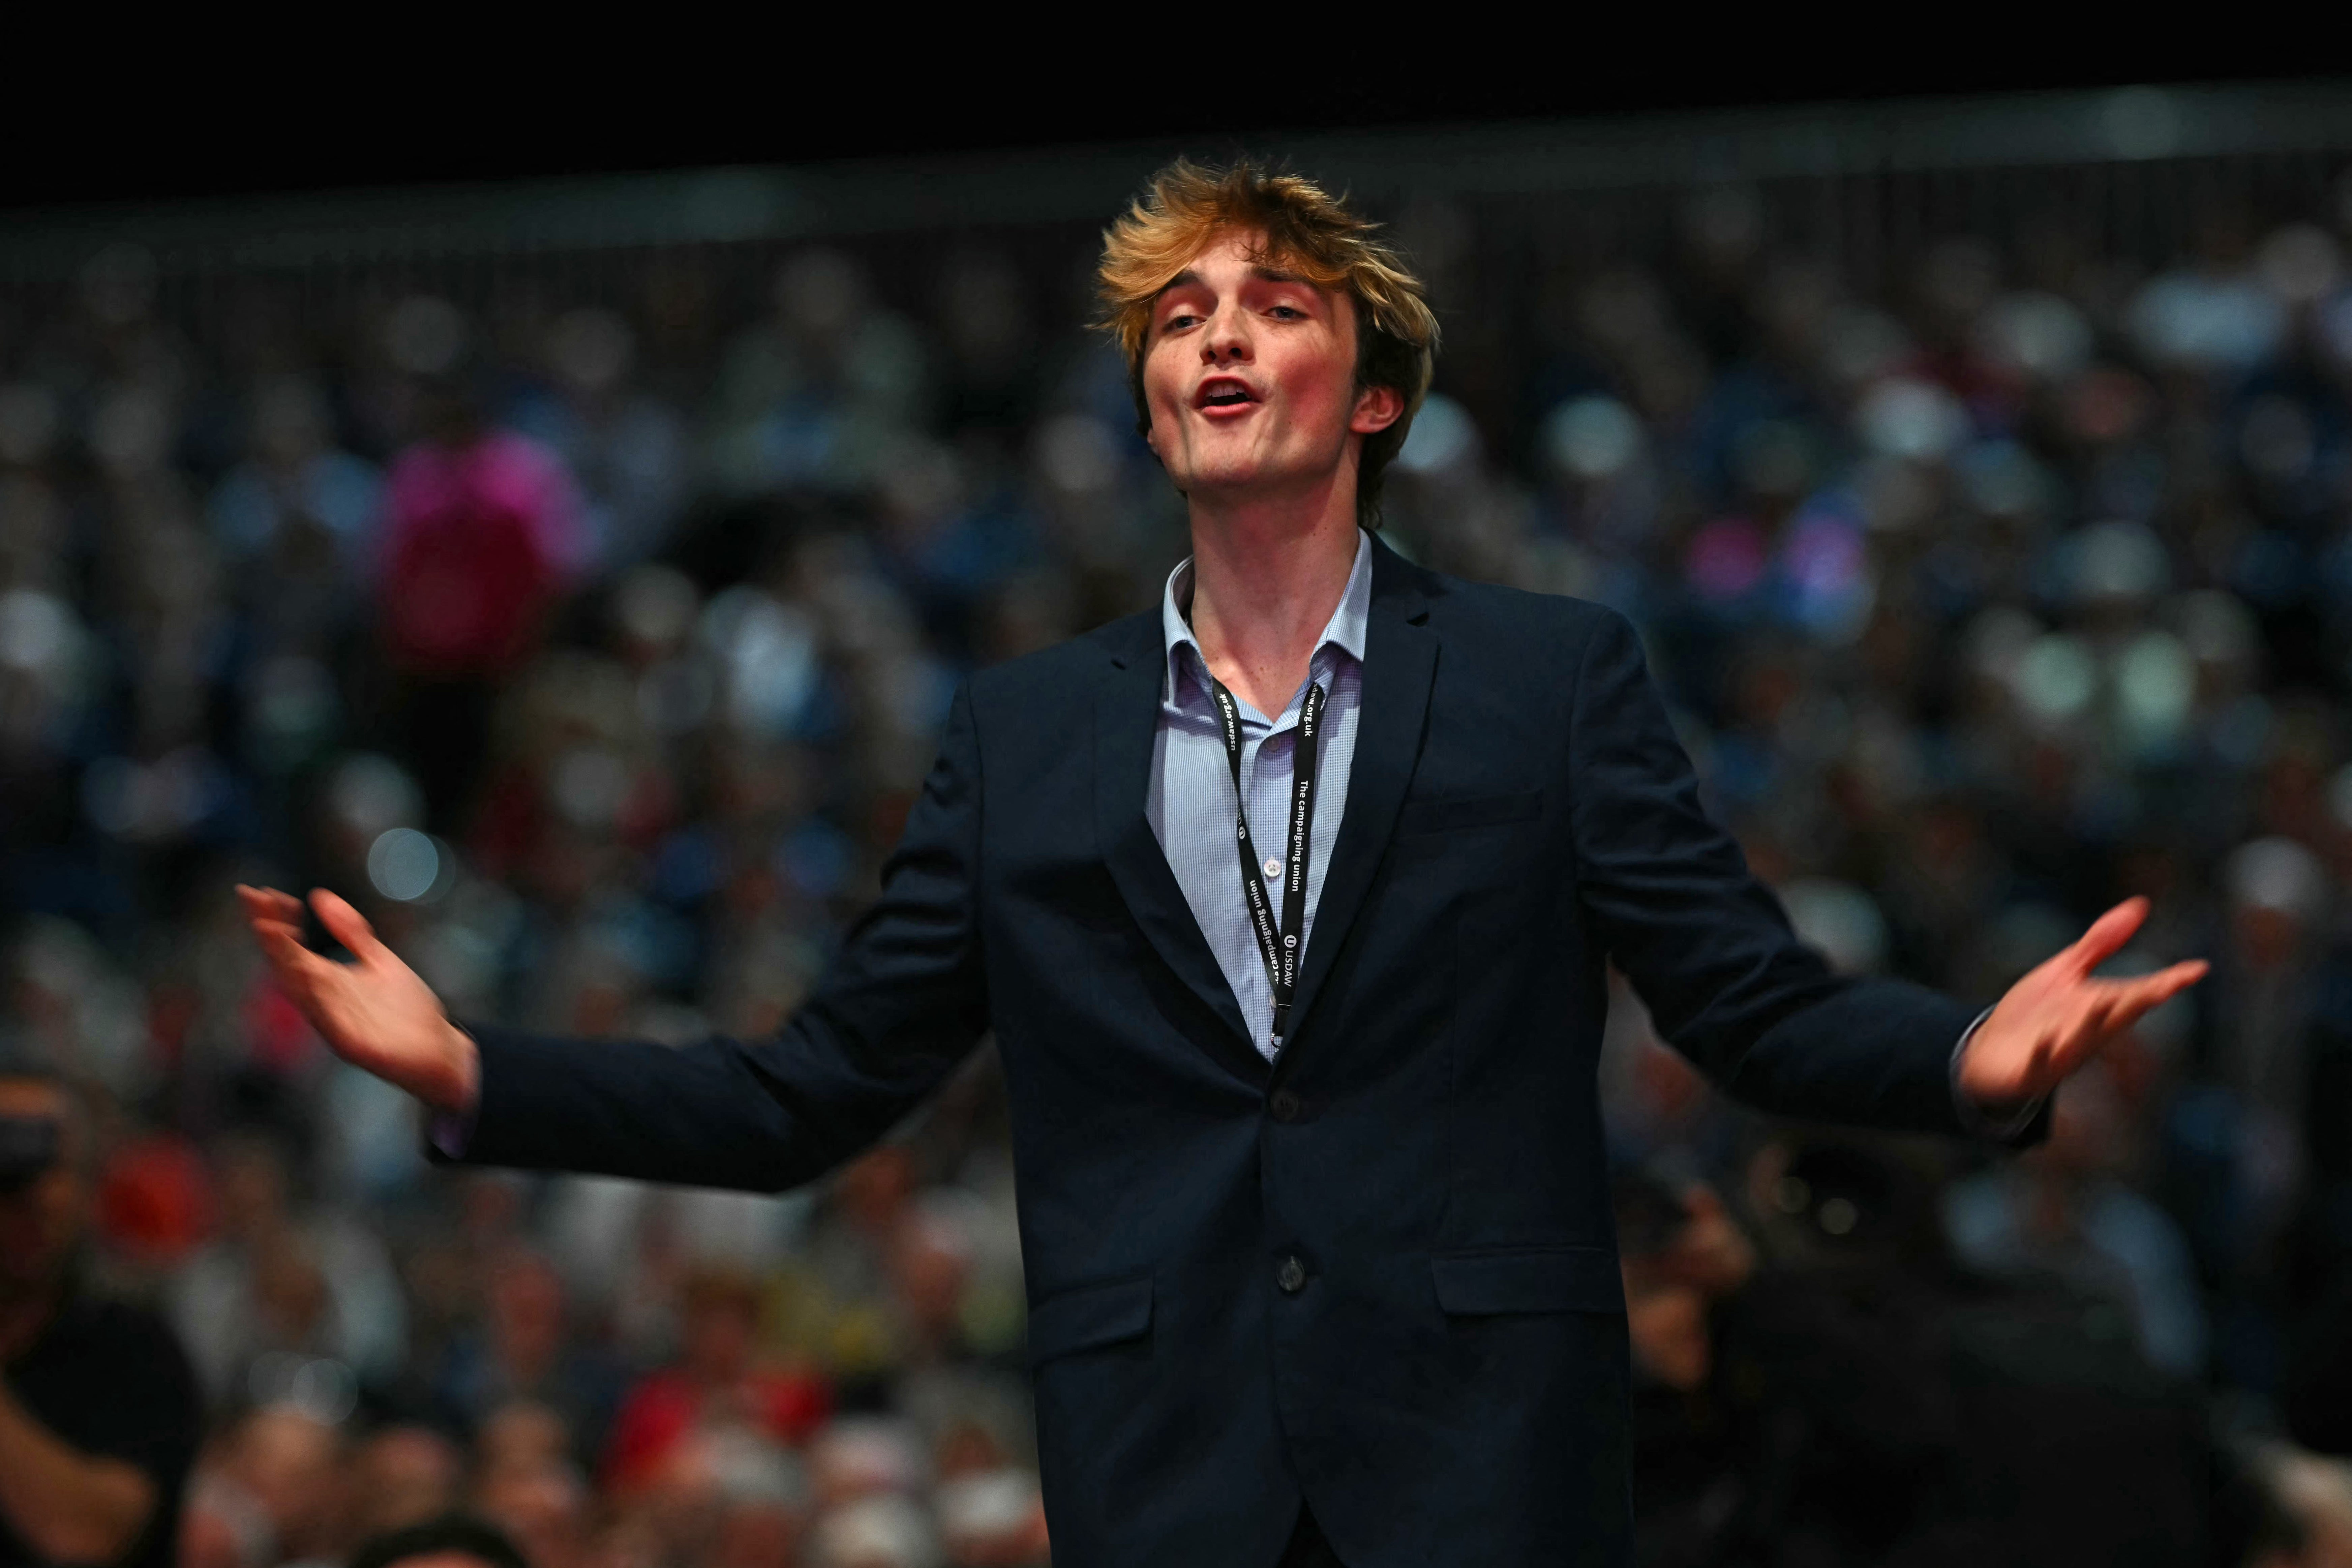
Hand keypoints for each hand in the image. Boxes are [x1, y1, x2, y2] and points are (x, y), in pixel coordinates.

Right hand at [234, 885, 478, 1112]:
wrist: (439, 1052)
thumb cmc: (405, 1011)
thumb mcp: (379, 961)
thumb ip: (351, 933)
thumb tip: (318, 895)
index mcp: (328, 982)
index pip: (293, 947)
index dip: (278, 919)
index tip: (266, 892)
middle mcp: (323, 1002)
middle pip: (286, 964)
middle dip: (269, 933)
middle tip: (253, 899)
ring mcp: (334, 1023)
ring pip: (300, 989)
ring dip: (284, 959)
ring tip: (267, 926)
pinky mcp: (352, 1044)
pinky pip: (327, 1019)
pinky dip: (314, 996)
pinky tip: (307, 969)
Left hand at [1957, 896, 2206, 1111]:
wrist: (1991, 1054)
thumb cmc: (2036, 1012)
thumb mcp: (2067, 971)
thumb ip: (2101, 942)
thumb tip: (2140, 905)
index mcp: (2100, 1005)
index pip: (2141, 992)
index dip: (2170, 982)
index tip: (2199, 968)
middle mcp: (2088, 1030)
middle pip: (2119, 1015)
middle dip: (2138, 1001)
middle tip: (2163, 987)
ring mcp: (2060, 1051)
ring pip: (2083, 1039)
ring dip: (2093, 1023)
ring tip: (2103, 1002)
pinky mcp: (2029, 1068)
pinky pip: (2038, 1062)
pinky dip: (2043, 1052)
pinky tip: (2044, 1040)